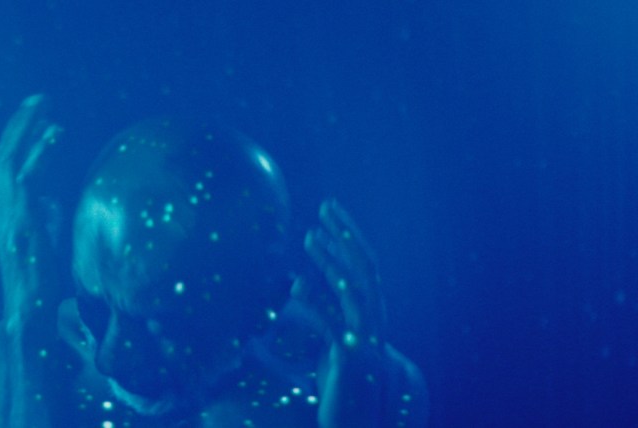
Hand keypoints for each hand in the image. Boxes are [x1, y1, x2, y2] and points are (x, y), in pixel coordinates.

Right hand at [0, 94, 66, 332]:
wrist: (28, 312)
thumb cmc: (39, 282)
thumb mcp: (44, 242)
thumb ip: (45, 218)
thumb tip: (52, 200)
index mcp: (6, 212)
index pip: (7, 166)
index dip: (20, 139)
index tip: (38, 115)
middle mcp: (2, 209)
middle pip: (4, 155)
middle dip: (20, 124)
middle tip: (39, 98)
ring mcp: (9, 215)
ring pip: (10, 159)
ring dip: (27, 129)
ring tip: (45, 105)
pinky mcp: (22, 222)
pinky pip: (27, 177)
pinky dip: (40, 151)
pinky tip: (55, 132)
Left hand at [304, 199, 389, 426]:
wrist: (356, 418)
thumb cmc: (341, 375)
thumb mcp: (329, 334)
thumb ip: (319, 307)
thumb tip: (297, 280)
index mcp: (369, 311)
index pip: (363, 262)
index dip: (348, 233)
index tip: (328, 206)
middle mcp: (373, 320)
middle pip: (365, 268)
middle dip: (345, 236)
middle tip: (324, 207)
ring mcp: (364, 338)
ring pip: (353, 292)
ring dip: (332, 262)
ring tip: (310, 238)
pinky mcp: (349, 359)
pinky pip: (332, 326)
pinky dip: (317, 306)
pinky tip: (296, 288)